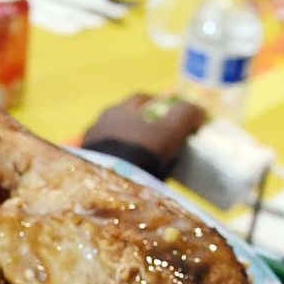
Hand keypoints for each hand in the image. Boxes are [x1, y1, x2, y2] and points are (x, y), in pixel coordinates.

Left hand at [83, 92, 204, 165]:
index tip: (171, 113)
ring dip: (126, 144)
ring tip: (141, 159)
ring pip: (112, 139)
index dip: (159, 103)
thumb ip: (185, 115)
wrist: (110, 184)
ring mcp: (89, 144)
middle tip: (157, 138)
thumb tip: (199, 109)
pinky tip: (126, 172)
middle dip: (140, 125)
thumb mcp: (170, 131)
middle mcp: (99, 121)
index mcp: (119, 109)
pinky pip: (105, 158)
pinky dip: (116, 161)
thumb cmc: (141, 152)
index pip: (141, 99)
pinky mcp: (84, 165)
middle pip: (124, 118)